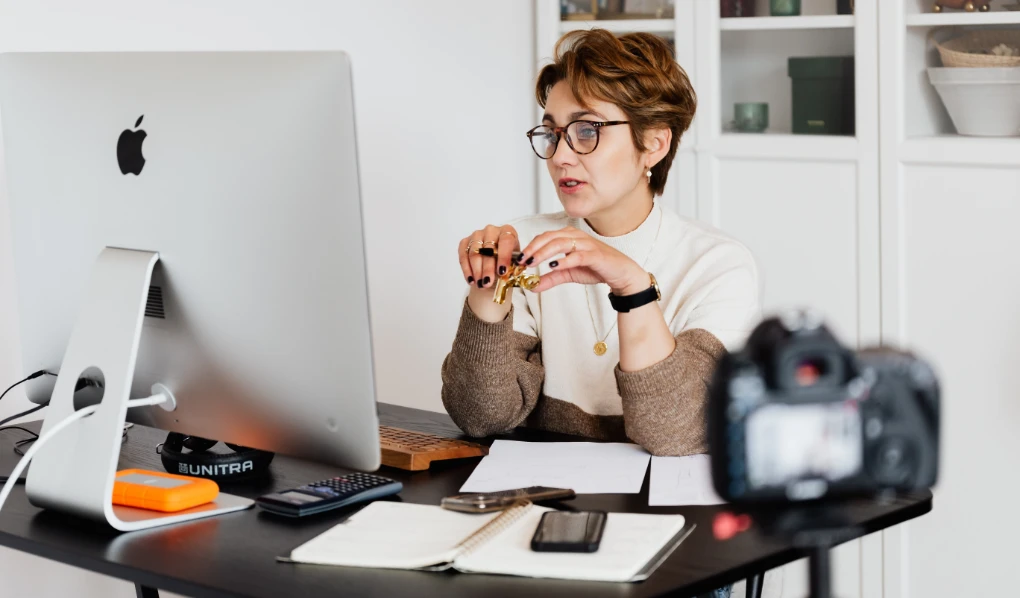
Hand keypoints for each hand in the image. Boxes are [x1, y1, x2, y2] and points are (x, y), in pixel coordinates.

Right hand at [458, 224, 519, 290]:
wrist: (495, 264)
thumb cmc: (507, 262)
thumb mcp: (514, 263)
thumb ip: (515, 266)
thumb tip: (518, 267)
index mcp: (507, 231)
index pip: (506, 240)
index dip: (504, 256)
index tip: (502, 272)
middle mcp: (491, 230)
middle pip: (488, 248)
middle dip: (488, 268)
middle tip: (488, 283)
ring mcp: (477, 235)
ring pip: (474, 253)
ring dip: (477, 270)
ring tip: (480, 284)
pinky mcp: (465, 242)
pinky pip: (463, 255)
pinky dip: (467, 269)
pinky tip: (471, 280)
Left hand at [518, 226, 648, 294]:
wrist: (620, 274)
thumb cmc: (596, 268)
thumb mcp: (568, 274)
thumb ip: (551, 278)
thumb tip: (532, 286)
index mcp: (569, 237)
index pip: (544, 237)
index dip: (530, 246)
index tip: (518, 259)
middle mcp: (576, 236)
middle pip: (549, 237)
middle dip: (533, 248)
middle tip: (521, 261)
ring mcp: (586, 244)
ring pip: (560, 243)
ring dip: (544, 252)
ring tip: (532, 262)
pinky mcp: (595, 254)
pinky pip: (577, 255)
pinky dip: (564, 260)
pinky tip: (553, 266)